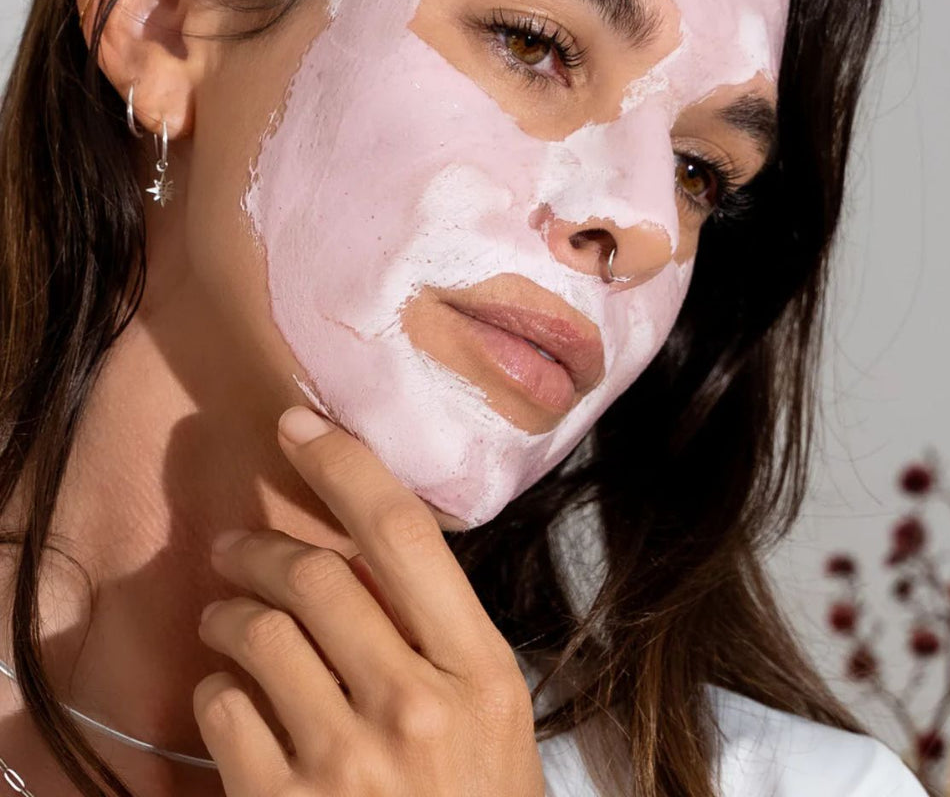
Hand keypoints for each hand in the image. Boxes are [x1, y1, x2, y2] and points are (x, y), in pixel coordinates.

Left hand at [193, 406, 544, 796]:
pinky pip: (222, 711)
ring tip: (227, 619)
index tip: (299, 428)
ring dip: (231, 614)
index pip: (404, 534)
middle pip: (316, 575)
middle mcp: (415, 704)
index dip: (344, 467)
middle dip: (262, 548)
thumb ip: (440, 636)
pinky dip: (216, 691)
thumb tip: (365, 554)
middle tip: (238, 547)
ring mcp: (347, 761)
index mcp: (480, 670)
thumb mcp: (492, 715)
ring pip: (258, 634)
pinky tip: (232, 701)